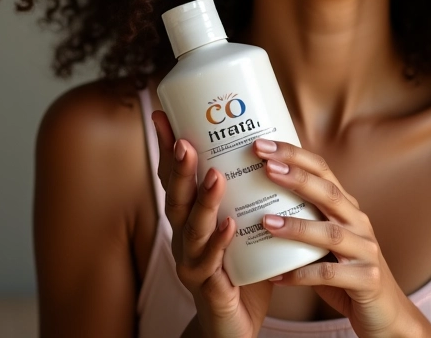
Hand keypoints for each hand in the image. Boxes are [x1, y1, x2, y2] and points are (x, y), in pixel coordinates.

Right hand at [153, 111, 273, 337]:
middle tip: (185, 139)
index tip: (163, 114)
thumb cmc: (240, 267)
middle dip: (180, 168)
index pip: (175, 177)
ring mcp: (193, 265)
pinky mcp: (210, 291)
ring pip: (191, 230)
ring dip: (202, 201)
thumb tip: (267, 138)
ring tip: (214, 175)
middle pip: (177, 198)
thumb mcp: (241, 220)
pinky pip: (212, 267)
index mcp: (190, 218)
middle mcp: (185, 238)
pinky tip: (229, 225)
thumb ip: (247, 188)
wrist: (233, 327)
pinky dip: (219, 244)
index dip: (168, 147)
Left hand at [252, 138, 430, 337]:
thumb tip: (257, 198)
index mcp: (348, 207)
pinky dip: (301, 275)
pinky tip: (277, 276)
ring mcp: (366, 250)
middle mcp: (359, 222)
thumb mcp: (327, 239)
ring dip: (297, 226)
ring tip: (265, 221)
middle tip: (265, 164)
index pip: (323, 170)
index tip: (263, 145)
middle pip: (328, 192)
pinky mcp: (367, 280)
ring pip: (330, 233)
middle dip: (296, 176)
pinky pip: (329, 276)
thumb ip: (305, 218)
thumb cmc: (346, 272)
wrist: (386, 313)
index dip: (295, 155)